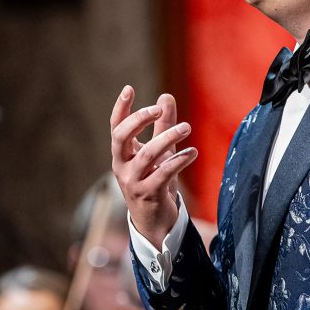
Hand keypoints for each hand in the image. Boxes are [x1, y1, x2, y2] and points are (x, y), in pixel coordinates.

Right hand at [110, 86, 197, 247]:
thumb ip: (163, 125)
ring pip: (146, 155)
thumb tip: (166, 96)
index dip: (120, 108)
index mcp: (122, 153)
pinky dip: (178, 161)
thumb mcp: (160, 151)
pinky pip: (163, 174)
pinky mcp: (148, 194)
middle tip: (158, 109)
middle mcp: (122, 166)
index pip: (116, 126)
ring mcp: (133, 181)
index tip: (129, 89)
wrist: (154, 221)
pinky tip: (192, 152)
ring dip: (167, 138)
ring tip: (187, 128)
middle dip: (138, 120)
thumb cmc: (154, 180)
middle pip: (121, 137)